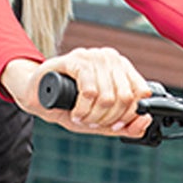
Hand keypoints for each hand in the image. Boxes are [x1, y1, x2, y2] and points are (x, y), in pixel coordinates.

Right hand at [2, 48, 152, 139]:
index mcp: (122, 68)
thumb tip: (145, 121)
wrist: (37, 94)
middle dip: (108, 119)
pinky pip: (89, 91)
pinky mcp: (76, 60)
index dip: (129, 116)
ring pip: (108, 97)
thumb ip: (126, 125)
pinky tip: (75, 113)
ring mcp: (93, 56)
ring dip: (93, 117)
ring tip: (81, 118)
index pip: (141, 93)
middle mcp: (110, 58)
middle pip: (125, 98)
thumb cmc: (70, 104)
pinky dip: (83, 109)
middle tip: (92, 123)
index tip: (115, 126)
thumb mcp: (101, 120)